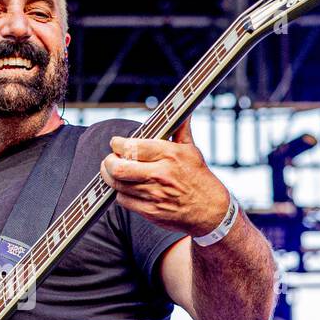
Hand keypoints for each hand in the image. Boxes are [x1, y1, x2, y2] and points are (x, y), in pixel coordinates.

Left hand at [98, 121, 228, 236]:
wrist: (211, 210)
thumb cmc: (199, 177)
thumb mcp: (191, 150)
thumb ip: (179, 129)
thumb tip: (181, 108)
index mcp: (169, 155)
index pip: (132, 147)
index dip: (118, 144)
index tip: (116, 143)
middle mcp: (160, 174)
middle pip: (119, 168)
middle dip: (108, 162)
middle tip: (109, 160)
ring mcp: (154, 194)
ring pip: (118, 184)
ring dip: (111, 178)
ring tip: (114, 172)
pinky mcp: (150, 211)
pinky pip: (123, 200)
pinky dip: (121, 193)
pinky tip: (126, 188)